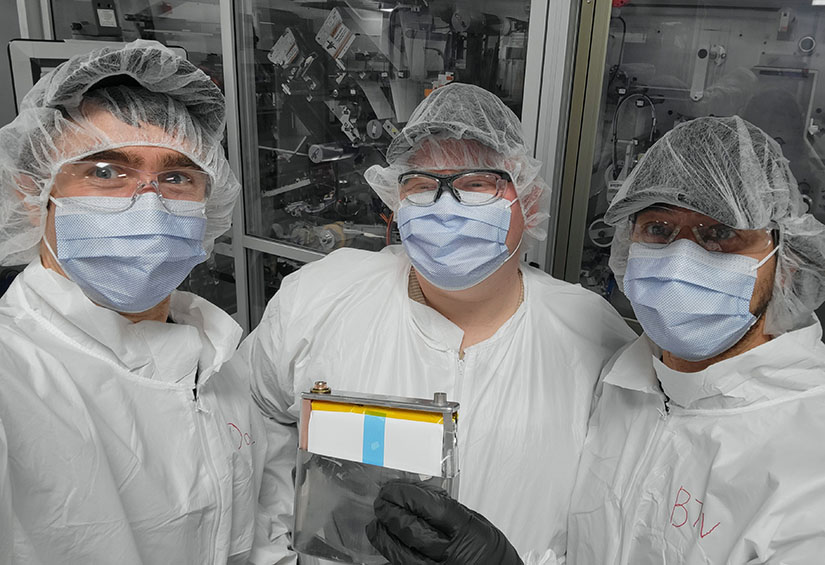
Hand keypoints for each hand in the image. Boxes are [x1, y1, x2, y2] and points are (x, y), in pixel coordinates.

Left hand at [365, 481, 522, 564]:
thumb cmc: (490, 551)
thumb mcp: (475, 521)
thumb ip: (448, 509)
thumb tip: (419, 493)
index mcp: (466, 532)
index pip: (432, 508)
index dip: (408, 495)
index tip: (395, 488)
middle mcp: (452, 554)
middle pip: (411, 529)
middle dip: (390, 513)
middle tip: (382, 503)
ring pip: (401, 553)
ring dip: (384, 536)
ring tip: (377, 524)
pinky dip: (392, 556)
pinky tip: (386, 546)